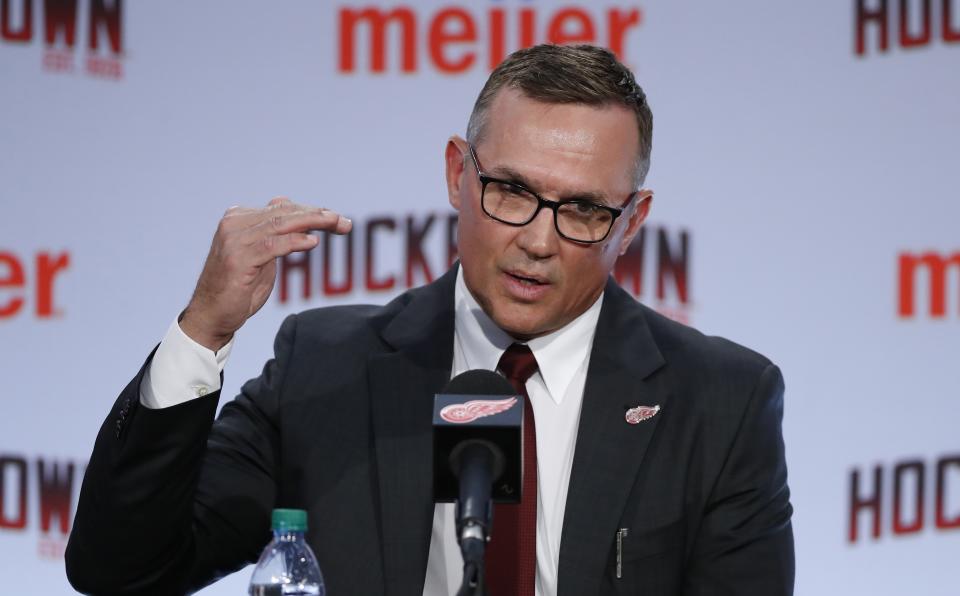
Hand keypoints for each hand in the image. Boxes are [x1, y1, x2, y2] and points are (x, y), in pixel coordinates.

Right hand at [180, 197, 351, 350]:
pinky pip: (272, 245)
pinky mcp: (238, 258)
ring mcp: (234, 240)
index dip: (312, 211)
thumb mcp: (260, 257)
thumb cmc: (238, 288)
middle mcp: (234, 224)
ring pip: (280, 224)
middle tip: (343, 221)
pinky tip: (313, 242)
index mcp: (239, 219)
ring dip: (312, 223)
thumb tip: (292, 212)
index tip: (338, 219)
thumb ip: (274, 235)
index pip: (282, 209)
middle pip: (284, 214)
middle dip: (317, 216)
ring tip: (336, 224)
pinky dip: (294, 242)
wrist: (211, 316)